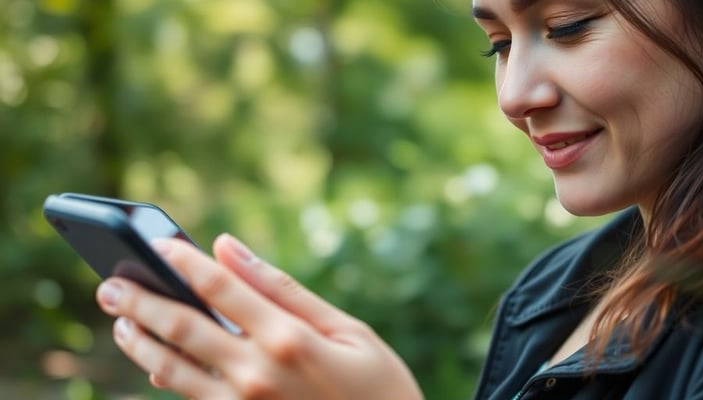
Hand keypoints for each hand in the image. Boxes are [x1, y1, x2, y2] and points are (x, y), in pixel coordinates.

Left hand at [96, 234, 422, 399]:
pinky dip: (165, 376)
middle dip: (142, 301)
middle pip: (184, 327)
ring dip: (140, 341)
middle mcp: (258, 372)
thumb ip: (283, 289)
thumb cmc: (376, 384)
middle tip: (110, 283)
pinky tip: (154, 361)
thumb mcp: (346, 329)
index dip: (184, 262)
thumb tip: (231, 248)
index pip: (221, 287)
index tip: (158, 244)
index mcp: (290, 338)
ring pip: (173, 369)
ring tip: (121, 320)